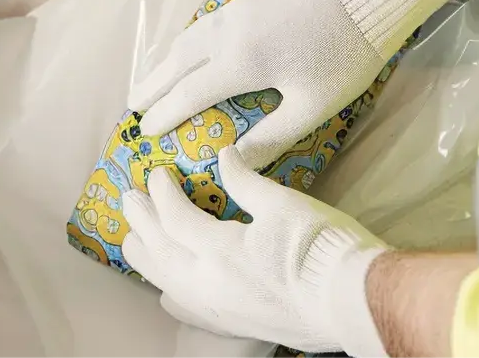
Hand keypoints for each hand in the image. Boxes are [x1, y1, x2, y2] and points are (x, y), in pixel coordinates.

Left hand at [121, 145, 390, 356]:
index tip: (155, 174)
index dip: (161, 194)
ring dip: (148, 259)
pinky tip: (166, 292)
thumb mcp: (284, 203)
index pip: (176, 218)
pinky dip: (171, 295)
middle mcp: (210, 284)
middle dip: (142, 223)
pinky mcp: (235, 324)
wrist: (352, 301)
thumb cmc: (321, 247)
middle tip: (126, 200)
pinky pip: (189, 310)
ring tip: (133, 242)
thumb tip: (225, 155)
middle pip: (162, 252)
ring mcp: (220, 309)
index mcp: (220, 250)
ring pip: (169, 284)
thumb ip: (246, 181)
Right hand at [129, 0, 470, 169]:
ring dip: (167, 60)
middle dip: (153, 85)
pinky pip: (205, 22)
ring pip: (190, 37)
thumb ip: (271, 137)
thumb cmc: (345, 58)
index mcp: (241, 63)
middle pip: (178, 62)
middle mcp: (229, 33)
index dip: (166, 115)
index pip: (190, 94)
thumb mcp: (312, 107)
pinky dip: (187, 40)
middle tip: (132, 107)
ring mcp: (238, 10)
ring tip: (152, 78)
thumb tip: (234, 161)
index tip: (146, 132)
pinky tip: (191, 47)